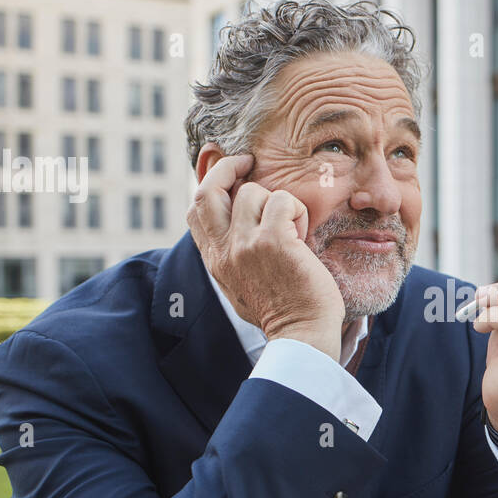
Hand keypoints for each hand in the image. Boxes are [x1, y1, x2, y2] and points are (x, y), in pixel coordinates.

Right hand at [187, 151, 344, 360]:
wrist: (302, 335)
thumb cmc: (281, 312)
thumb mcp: (239, 286)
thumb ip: (231, 258)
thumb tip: (233, 230)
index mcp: (214, 260)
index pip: (195, 210)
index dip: (209, 184)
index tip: (230, 176)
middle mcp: (223, 250)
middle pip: (207, 190)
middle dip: (227, 167)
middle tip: (250, 162)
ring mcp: (245, 244)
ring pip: (251, 191)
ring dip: (277, 200)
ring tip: (293, 228)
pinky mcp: (273, 241)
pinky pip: (282, 200)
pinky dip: (297, 210)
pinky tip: (303, 235)